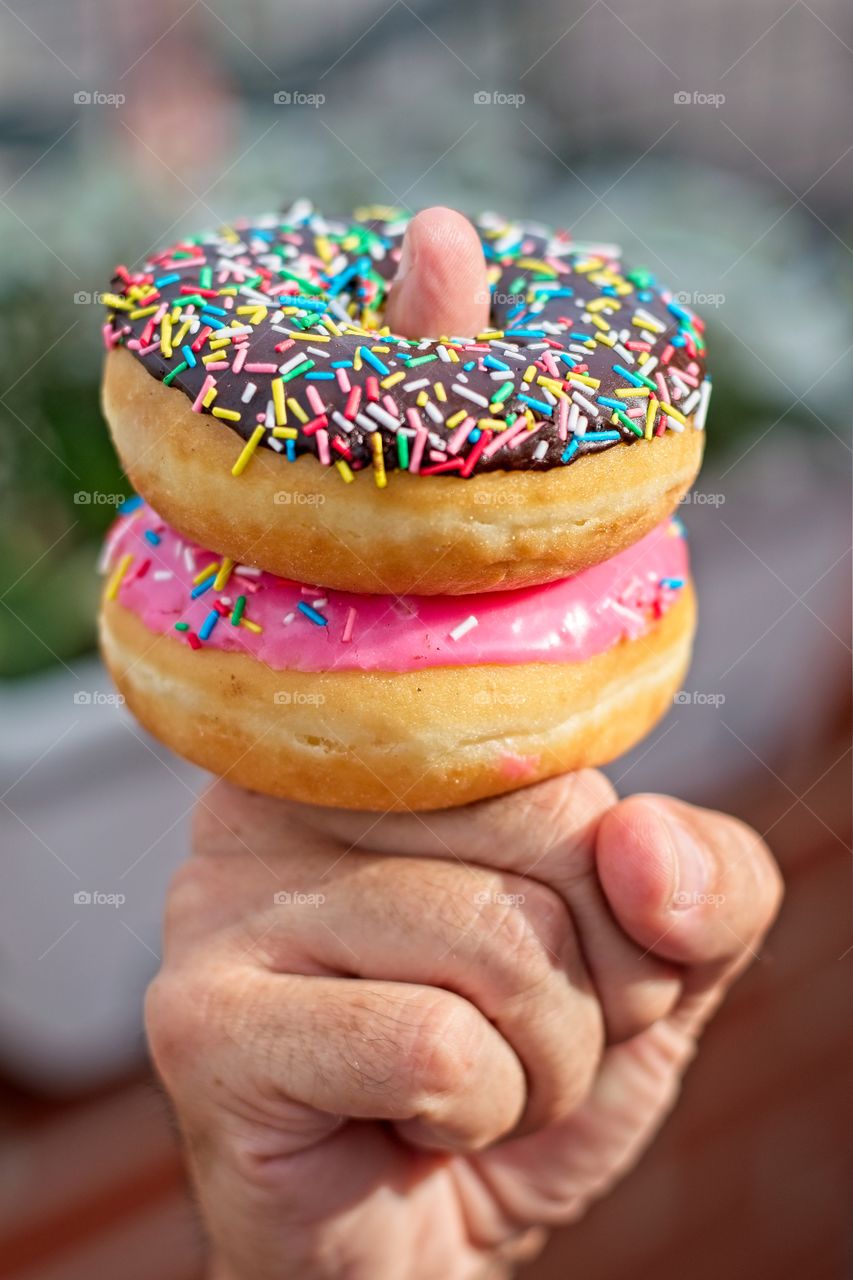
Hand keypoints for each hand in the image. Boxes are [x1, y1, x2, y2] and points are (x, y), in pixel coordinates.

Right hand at [146, 772, 780, 1279]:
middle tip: (514, 1036)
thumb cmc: (515, 1065)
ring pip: (498, 940)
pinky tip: (403, 1121)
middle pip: (546, 830)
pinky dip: (472, 1113)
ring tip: (463, 1082)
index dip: (618, 891)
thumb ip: (707, 882)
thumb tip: (644, 847)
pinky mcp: (203, 1022)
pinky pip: (432, 1047)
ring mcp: (222, 897)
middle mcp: (282, 788)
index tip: (563, 960)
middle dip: (593, 983)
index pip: (567, 757)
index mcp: (375, 740)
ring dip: (538, 1062)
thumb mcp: (650, 964)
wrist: (413, 1237)